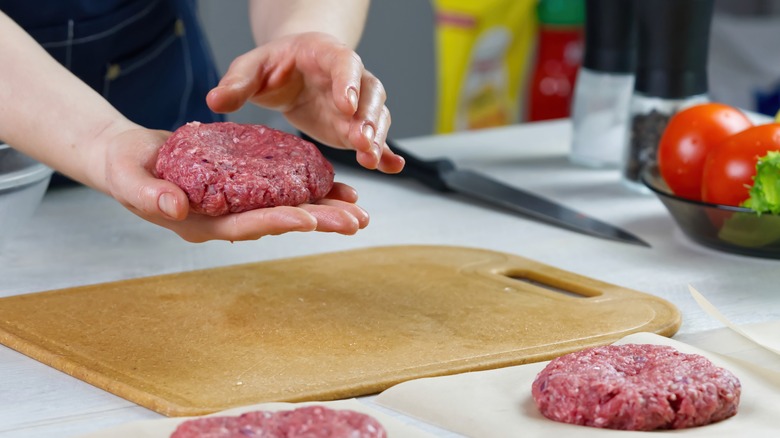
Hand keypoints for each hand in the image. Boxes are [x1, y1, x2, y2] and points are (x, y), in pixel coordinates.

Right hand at [96, 127, 368, 241]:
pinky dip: (307, 188)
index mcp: (201, 223)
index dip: (277, 221)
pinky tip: (335, 188)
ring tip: (358, 210)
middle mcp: (225, 219)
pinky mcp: (242, 187)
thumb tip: (175, 209)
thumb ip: (149, 196)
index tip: (309, 219)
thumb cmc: (124, 169)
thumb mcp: (128, 180)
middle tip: (356, 221)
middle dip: (318, 221)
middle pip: (277, 222)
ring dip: (323, 210)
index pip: (245, 225)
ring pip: (285, 208)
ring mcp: (235, 205)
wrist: (127, 158)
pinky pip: (279, 190)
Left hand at [206, 32, 404, 173]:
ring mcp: (357, 104)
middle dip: (367, 118)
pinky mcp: (356, 127)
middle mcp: (350, 78)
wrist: (291, 70)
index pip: (344, 63)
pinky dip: (387, 152)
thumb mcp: (251, 67)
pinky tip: (393, 167)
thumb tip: (215, 101)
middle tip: (362, 141)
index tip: (345, 104)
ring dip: (377, 138)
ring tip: (371, 159)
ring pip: (376, 117)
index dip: (347, 82)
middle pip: (369, 94)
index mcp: (325, 54)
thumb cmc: (273, 65)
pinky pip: (376, 138)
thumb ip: (237, 82)